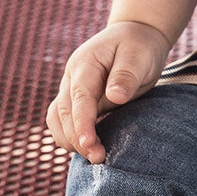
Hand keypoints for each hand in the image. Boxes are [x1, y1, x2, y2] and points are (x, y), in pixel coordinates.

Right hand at [46, 21, 172, 163]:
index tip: (89, 144)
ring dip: (70, 140)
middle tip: (99, 159)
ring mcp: (72, 90)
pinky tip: (90, 148)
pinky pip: (66, 122)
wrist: (136, 37)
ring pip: (57, 120)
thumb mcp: (139, 55)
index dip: (81, 124)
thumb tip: (114, 97)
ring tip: (94, 157)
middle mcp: (72, 79)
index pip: (78, 98)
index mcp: (85, 65)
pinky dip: (72, 137)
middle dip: (77, 138)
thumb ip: (126, 75)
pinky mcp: (79, 101)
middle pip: (63, 113)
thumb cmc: (139, 46)